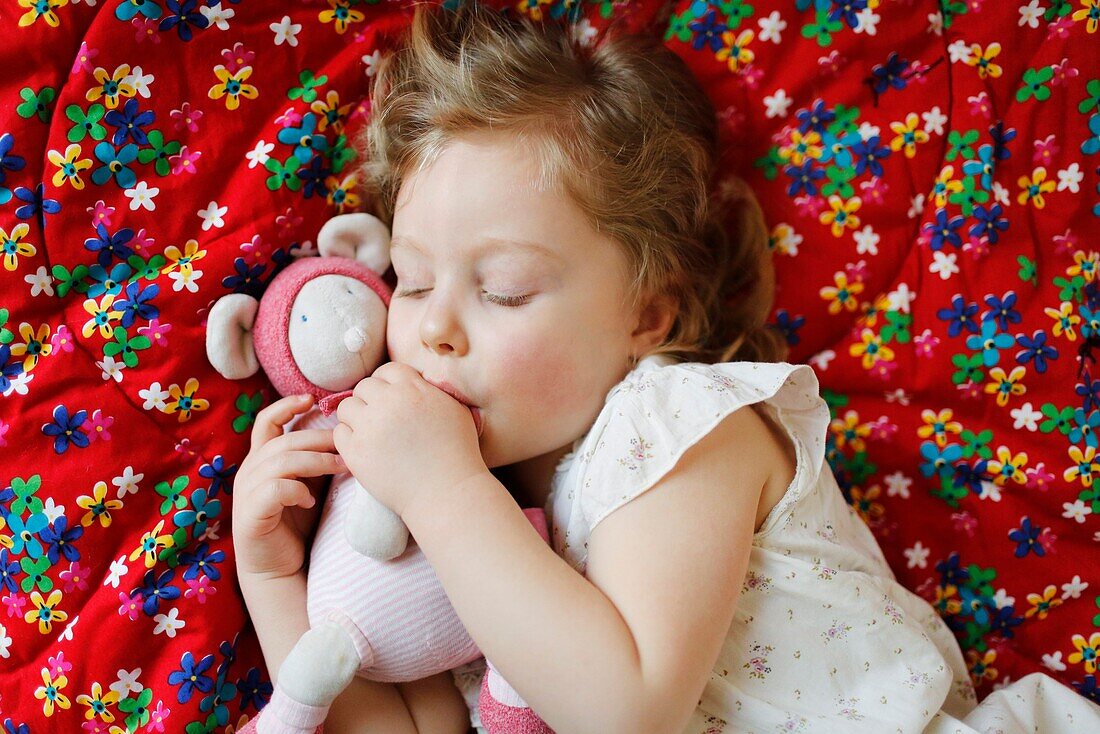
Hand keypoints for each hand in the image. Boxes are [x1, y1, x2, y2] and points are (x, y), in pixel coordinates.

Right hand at [232, 394, 344, 579]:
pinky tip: (310, 500)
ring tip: (340, 467)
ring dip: (315, 461)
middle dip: (319, 438)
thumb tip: (348, 434)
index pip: (267, 421)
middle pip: (284, 439)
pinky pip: (275, 489)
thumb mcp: (310, 484)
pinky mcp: (250, 514)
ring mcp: (247, 492)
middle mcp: (250, 471)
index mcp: (262, 459)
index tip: (312, 398)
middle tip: (347, 443)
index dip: (287, 406)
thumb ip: (317, 461)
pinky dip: (297, 490)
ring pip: (281, 460)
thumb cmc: (296, 522)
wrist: (277, 567)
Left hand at [333, 361, 487, 519]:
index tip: (390, 399)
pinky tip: (365, 448)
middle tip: (380, 420)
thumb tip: (420, 380)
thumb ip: (433, 391)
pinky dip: (348, 439)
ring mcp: (370, 427)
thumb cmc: (457, 454)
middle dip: (370, 401)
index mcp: (413, 389)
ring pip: (346, 407)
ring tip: (370, 433)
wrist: (446, 492)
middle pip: (363, 387)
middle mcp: (389, 403)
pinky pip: (339, 433)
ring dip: (356, 418)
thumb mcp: (456, 410)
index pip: (387, 371)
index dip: (387, 384)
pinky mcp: (356, 452)